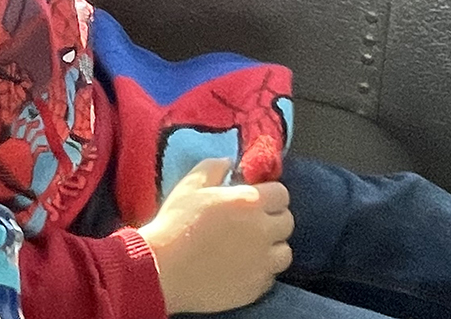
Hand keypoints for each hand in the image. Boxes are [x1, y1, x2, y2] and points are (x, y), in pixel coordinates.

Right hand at [138, 157, 293, 313]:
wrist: (163, 269)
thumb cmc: (176, 223)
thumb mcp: (190, 184)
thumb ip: (215, 167)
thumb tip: (229, 162)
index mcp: (250, 202)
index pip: (282, 194)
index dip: (269, 194)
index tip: (256, 198)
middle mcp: (263, 232)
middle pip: (287, 222)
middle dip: (273, 218)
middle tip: (252, 221)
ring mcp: (262, 263)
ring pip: (284, 252)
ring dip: (272, 247)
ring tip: (251, 247)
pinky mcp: (256, 288)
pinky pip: (270, 276)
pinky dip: (261, 270)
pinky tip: (241, 266)